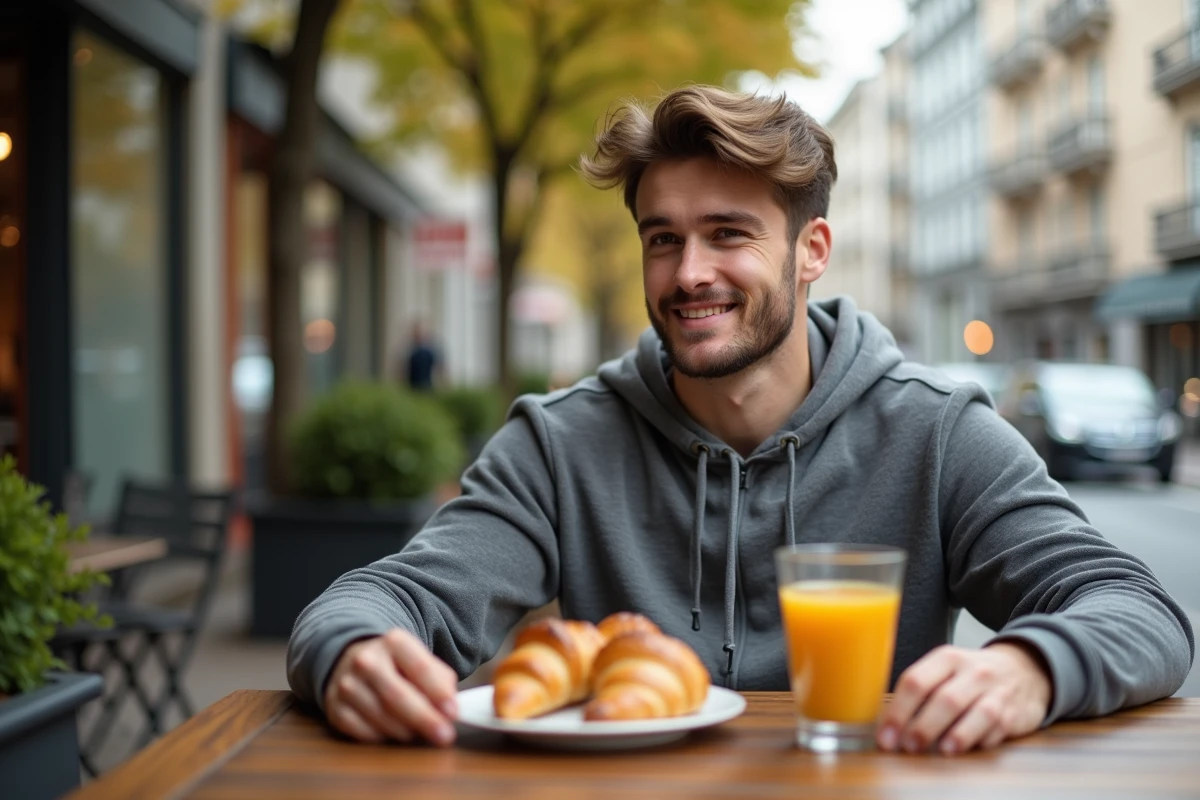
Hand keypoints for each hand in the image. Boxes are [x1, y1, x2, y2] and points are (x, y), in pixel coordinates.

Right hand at [324, 629, 459, 746]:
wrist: (353, 661)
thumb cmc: (397, 665)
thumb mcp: (420, 660)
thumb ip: (440, 680)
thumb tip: (449, 709)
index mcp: (394, 642)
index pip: (419, 668)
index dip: (437, 692)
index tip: (453, 712)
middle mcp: (366, 660)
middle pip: (397, 695)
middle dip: (424, 718)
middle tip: (444, 736)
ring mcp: (347, 684)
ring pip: (381, 717)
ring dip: (406, 731)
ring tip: (419, 733)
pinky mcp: (335, 707)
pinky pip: (364, 732)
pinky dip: (383, 737)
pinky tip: (393, 733)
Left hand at [877, 642, 1051, 754]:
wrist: (1024, 669)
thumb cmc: (971, 676)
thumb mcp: (945, 669)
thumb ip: (919, 691)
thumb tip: (888, 725)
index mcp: (946, 658)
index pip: (916, 681)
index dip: (898, 712)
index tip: (886, 736)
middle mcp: (972, 672)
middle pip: (944, 699)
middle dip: (923, 726)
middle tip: (908, 746)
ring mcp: (995, 691)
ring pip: (977, 713)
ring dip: (957, 735)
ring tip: (940, 751)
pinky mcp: (1014, 712)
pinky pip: (997, 729)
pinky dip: (980, 741)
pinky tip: (965, 749)